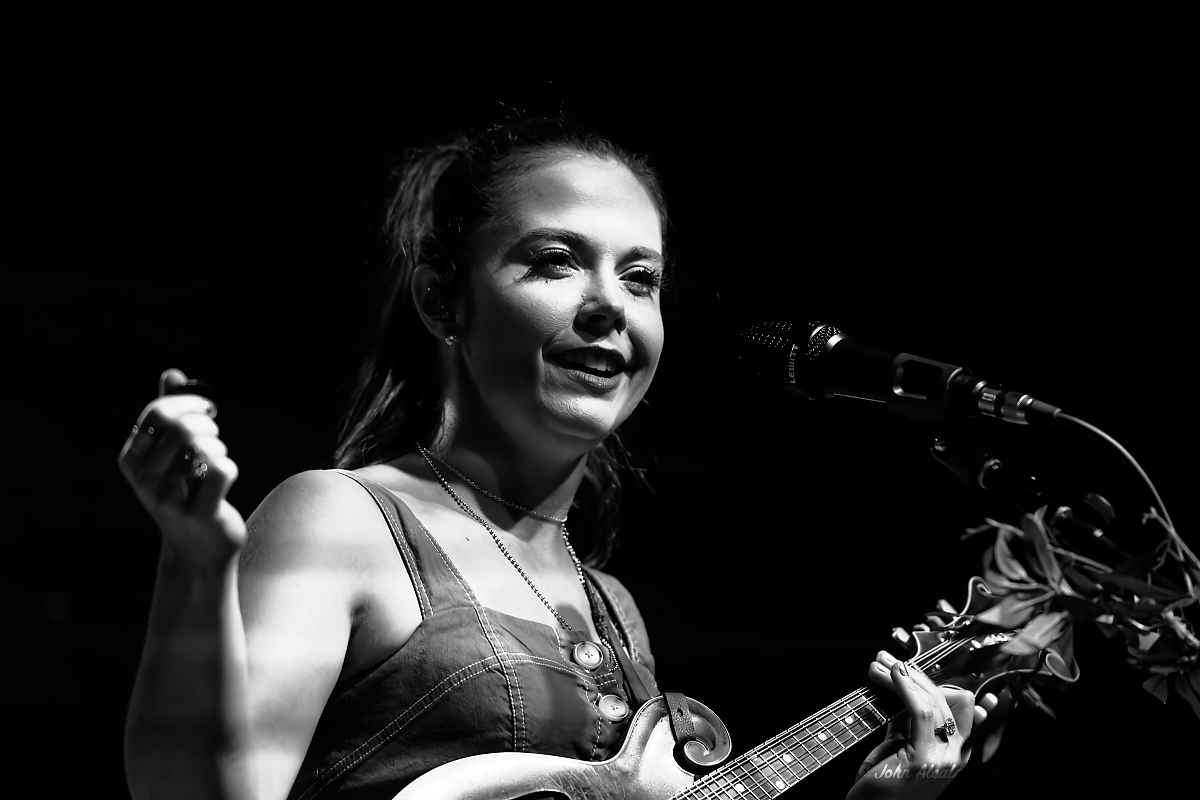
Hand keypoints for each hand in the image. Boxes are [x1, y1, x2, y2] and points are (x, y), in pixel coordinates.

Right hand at [118, 368, 245, 564]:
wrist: (197, 549)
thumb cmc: (184, 493)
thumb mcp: (169, 455)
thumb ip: (168, 414)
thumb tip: (171, 373)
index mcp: (131, 460)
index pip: (157, 413)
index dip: (187, 403)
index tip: (204, 409)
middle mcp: (144, 480)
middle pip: (180, 427)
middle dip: (206, 422)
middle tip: (213, 433)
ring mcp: (169, 499)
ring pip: (202, 446)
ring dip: (217, 446)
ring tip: (215, 458)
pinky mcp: (199, 514)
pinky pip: (222, 470)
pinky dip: (229, 466)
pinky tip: (223, 478)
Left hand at [847, 651, 998, 799]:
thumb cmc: (880, 786)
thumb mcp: (898, 747)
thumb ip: (906, 724)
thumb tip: (903, 692)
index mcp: (953, 752)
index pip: (963, 707)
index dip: (941, 681)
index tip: (916, 664)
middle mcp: (954, 756)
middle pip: (945, 700)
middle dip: (914, 674)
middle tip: (886, 658)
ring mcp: (942, 759)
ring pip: (932, 702)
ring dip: (904, 676)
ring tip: (880, 663)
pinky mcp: (924, 759)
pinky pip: (921, 713)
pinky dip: (908, 688)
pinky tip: (894, 674)